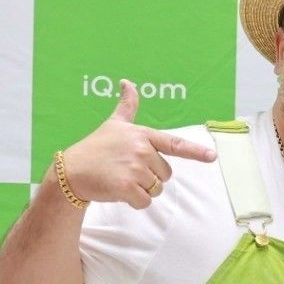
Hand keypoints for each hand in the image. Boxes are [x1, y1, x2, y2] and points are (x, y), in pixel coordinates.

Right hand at [59, 80, 215, 209]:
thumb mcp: (113, 124)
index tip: (212, 157)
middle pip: (165, 174)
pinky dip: (134, 201)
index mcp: (142, 135)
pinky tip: (118, 190)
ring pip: (156, 189)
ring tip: (121, 178)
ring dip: (142, 189)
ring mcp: (134, 168)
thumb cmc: (95, 148)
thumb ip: (126, 106)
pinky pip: (145, 201)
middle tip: (126, 169)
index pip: (174, 144)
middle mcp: (141, 149)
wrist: (71, 172)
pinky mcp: (126, 186)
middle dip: (150, 176)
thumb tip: (127, 82)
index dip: (195, 152)